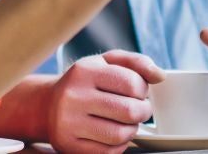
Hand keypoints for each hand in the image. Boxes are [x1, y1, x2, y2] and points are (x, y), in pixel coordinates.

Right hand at [47, 50, 161, 153]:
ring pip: (120, 135)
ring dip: (132, 130)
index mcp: (83, 71)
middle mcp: (73, 96)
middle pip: (129, 111)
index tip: (138, 91)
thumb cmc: (84, 82)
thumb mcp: (106, 62)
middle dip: (142, 111)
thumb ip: (136, 62)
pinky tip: (112, 134)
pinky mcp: (69, 146)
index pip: (131, 82)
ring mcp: (68, 123)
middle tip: (139, 109)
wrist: (47, 106)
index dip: (143, 89)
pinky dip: (118, 145)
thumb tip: (159, 75)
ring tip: (126, 122)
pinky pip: (108, 152)